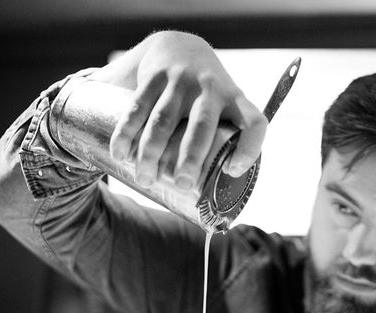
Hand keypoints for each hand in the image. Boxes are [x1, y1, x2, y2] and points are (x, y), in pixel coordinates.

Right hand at [95, 31, 266, 188]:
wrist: (179, 45)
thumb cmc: (205, 98)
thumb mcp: (224, 109)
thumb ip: (224, 146)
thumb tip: (221, 204)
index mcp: (236, 101)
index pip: (255, 123)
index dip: (249, 148)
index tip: (233, 169)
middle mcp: (212, 89)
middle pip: (202, 126)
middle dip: (190, 157)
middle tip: (179, 183)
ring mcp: (182, 80)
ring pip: (164, 120)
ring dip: (150, 152)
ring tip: (144, 178)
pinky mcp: (155, 75)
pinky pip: (138, 106)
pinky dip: (127, 132)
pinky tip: (120, 153)